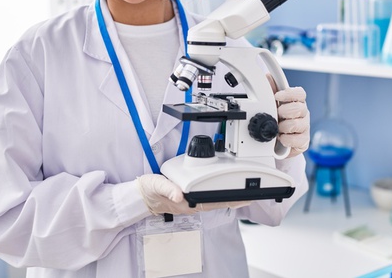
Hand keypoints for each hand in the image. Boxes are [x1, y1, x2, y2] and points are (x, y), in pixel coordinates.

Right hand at [136, 174, 250, 215]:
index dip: (228, 200)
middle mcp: (191, 204)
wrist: (141, 195)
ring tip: (243, 194)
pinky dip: (219, 195)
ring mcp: (191, 202)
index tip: (242, 198)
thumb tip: (179, 195)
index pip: (212, 202)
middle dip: (234, 199)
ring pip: (214, 201)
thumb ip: (168, 189)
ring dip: (228, 198)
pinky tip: (225, 192)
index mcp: (186, 202)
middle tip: (250, 195)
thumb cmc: (149, 190)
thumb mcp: (157, 185)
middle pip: (217, 203)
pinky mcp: (189, 198)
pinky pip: (208, 199)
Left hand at [274, 86, 309, 157]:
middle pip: (299, 108)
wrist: (278, 141)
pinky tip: (282, 138)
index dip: (289, 94)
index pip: (300, 93)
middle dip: (285, 111)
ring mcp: (304, 127)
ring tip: (278, 128)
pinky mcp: (303, 141)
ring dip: (284, 126)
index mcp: (297, 102)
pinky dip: (287, 139)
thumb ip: (272, 90)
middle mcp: (302, 114)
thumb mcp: (273, 104)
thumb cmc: (278, 120)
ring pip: (297, 124)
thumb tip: (268, 77)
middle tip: (277, 114)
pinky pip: (298, 140)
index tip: (278, 96)